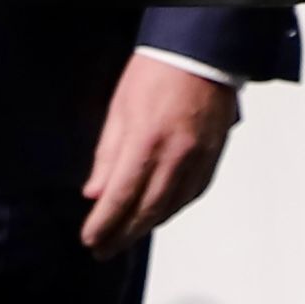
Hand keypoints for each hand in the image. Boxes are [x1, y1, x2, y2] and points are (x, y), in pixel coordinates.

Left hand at [79, 54, 238, 253]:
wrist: (200, 53)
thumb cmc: (158, 71)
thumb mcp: (119, 109)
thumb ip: (107, 155)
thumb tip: (95, 192)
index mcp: (146, 140)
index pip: (121, 196)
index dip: (104, 223)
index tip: (91, 239)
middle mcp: (175, 155)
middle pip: (147, 210)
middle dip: (123, 235)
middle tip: (104, 250)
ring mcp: (198, 158)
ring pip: (172, 207)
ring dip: (147, 227)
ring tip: (127, 237)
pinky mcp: (213, 156)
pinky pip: (193, 194)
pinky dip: (173, 210)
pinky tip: (160, 215)